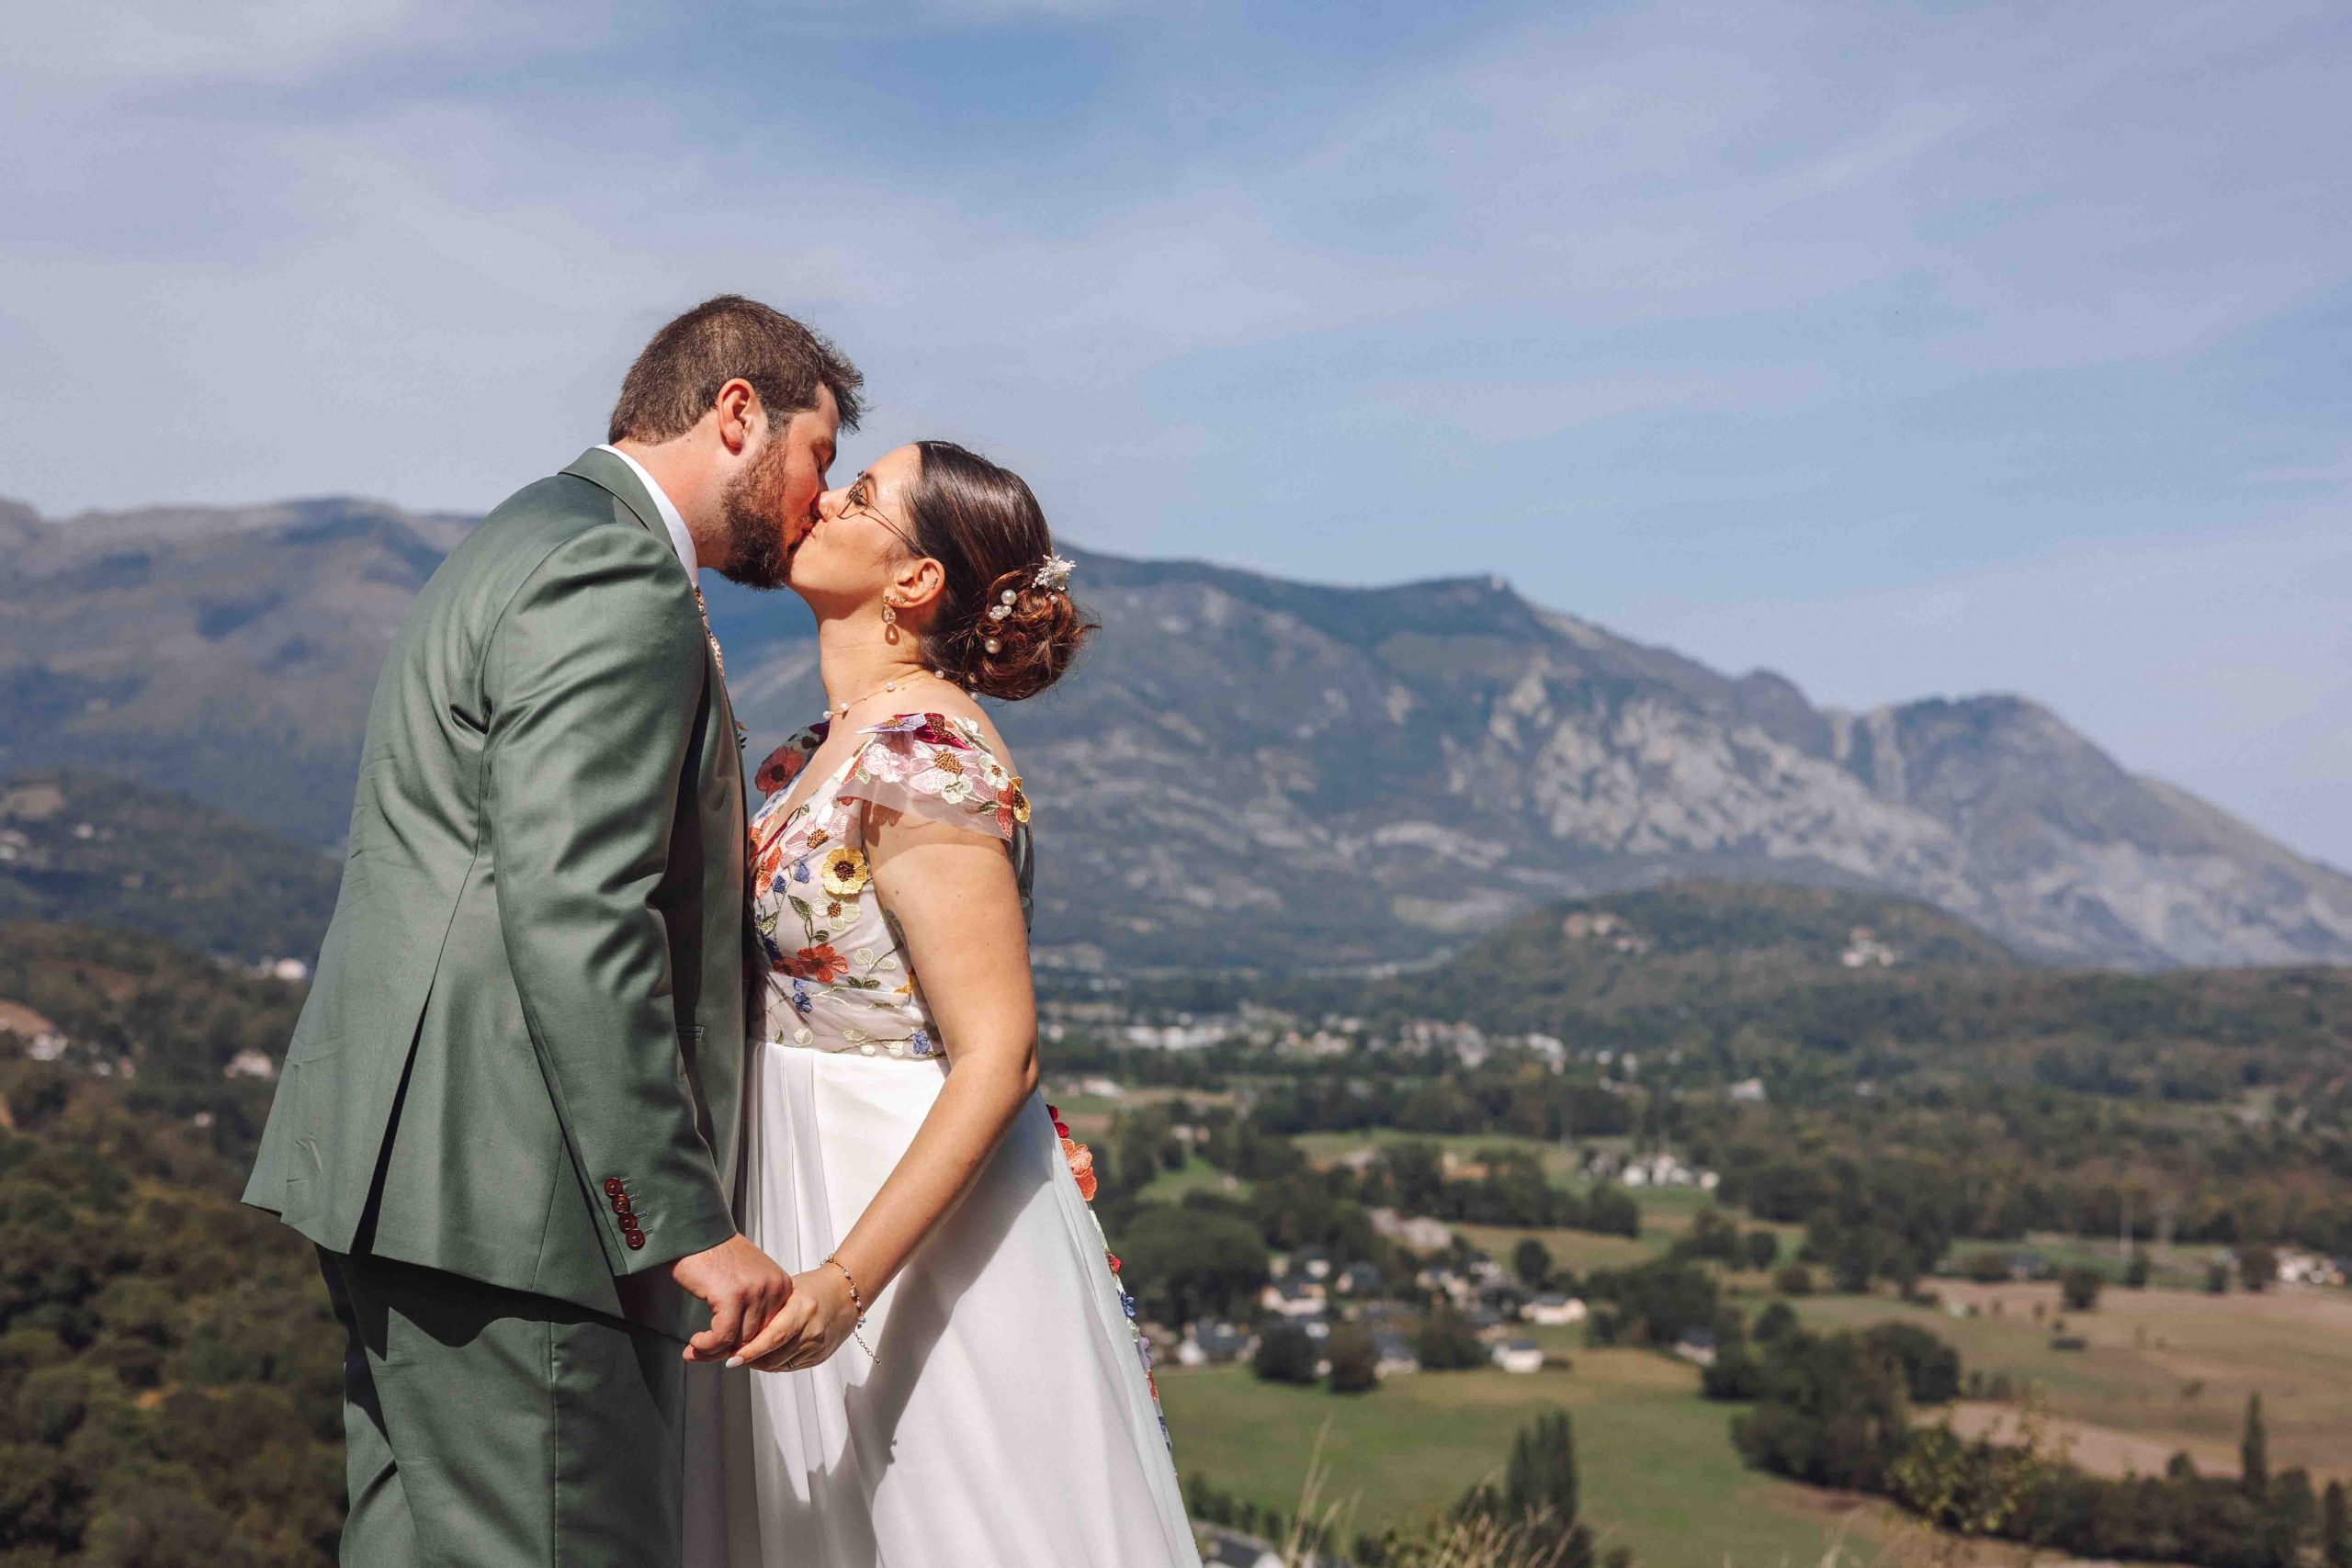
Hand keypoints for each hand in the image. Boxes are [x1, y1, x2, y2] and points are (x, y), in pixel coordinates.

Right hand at [669, 1235, 791, 1363]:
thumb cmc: (716, 1254)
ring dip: (713, 1351)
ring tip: (696, 1350)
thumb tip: (745, 1343)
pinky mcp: (732, 1297)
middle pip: (756, 1338)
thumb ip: (754, 1306)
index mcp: (781, 1285)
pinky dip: (707, 1345)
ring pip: (739, 1341)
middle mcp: (774, 1288)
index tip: (728, 1352)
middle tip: (705, 1354)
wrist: (696, 1232)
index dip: (748, 1346)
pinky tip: (695, 1342)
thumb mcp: (748, 1279)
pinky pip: (722, 1337)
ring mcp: (755, 1292)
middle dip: (730, 1352)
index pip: (771, 1329)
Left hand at [729, 1263, 861, 1372]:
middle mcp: (812, 1330)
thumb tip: (738, 1329)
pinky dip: (775, 1363)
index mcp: (803, 1309)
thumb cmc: (816, 1287)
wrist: (848, 1293)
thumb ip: (767, 1310)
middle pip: (773, 1357)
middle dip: (750, 1360)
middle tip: (733, 1355)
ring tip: (747, 1355)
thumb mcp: (789, 1289)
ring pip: (779, 1366)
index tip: (731, 1358)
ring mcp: (818, 1346)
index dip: (750, 1352)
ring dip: (760, 1364)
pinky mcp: (820, 1356)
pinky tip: (768, 1354)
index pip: (772, 1338)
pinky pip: (790, 1367)